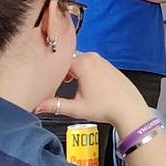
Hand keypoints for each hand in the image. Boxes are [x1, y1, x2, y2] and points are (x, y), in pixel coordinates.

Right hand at [35, 52, 150, 130]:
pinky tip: (83, 84)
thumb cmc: (105, 107)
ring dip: (72, 71)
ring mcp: (101, 60)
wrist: (129, 108)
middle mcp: (92, 57)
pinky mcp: (107, 64)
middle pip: (68, 60)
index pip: (58, 62)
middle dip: (61, 71)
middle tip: (57, 85)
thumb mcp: (76, 108)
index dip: (50, 73)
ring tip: (69, 85)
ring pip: (78, 62)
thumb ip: (54, 105)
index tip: (46, 83)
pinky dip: (83, 71)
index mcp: (82, 63)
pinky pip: (89, 63)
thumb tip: (36, 107)